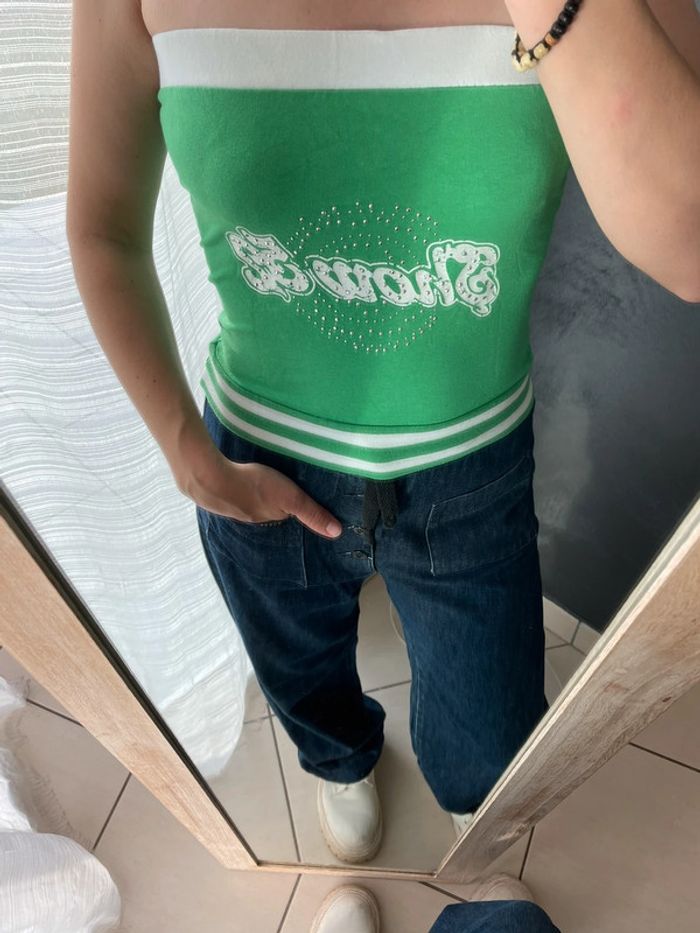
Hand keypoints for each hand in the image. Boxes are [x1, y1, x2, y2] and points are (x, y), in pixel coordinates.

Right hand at [177, 446, 344, 538]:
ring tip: (257, 486)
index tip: (296, 502)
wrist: (208, 477)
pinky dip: (234, 488)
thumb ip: (312, 513)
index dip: (291, 510)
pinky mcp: (214, 493)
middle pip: (265, 511)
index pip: (284, 518)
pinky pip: (230, 493)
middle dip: (271, 504)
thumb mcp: (290, 498)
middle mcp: (249, 518)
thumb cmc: (253, 486)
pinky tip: (234, 480)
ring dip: (252, 495)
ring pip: (246, 502)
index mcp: (267, 519)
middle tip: (277, 492)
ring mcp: (229, 507)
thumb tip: (337, 533)